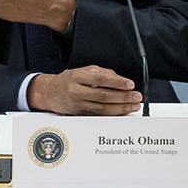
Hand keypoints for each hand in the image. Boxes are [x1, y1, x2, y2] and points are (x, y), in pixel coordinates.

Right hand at [26, 65, 142, 115]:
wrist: (51, 93)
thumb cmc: (69, 81)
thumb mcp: (84, 71)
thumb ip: (103, 74)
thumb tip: (121, 81)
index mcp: (78, 77)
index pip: (99, 79)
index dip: (116, 82)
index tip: (129, 84)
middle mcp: (76, 91)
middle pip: (103, 96)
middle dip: (123, 97)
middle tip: (136, 96)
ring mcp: (78, 104)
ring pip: (102, 109)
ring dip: (121, 108)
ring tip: (133, 105)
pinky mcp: (81, 115)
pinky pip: (99, 115)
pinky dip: (113, 114)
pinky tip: (122, 111)